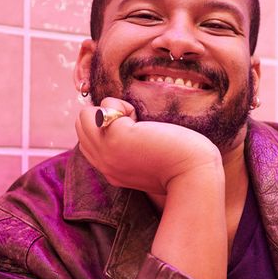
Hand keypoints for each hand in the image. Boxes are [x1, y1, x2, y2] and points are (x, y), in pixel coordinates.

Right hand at [75, 97, 222, 196]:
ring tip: (136, 121)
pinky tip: (143, 121)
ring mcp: (106, 152)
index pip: (88, 141)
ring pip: (84, 116)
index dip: (106, 127)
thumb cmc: (182, 164)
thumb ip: (130, 149)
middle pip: (82, 126)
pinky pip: (105, 106)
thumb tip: (128, 123)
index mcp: (111, 171)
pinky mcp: (115, 137)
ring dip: (109, 109)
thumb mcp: (146, 160)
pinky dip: (122, 105)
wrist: (195, 174)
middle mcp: (104, 164)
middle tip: (135, 124)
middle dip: (104, 115)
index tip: (135, 132)